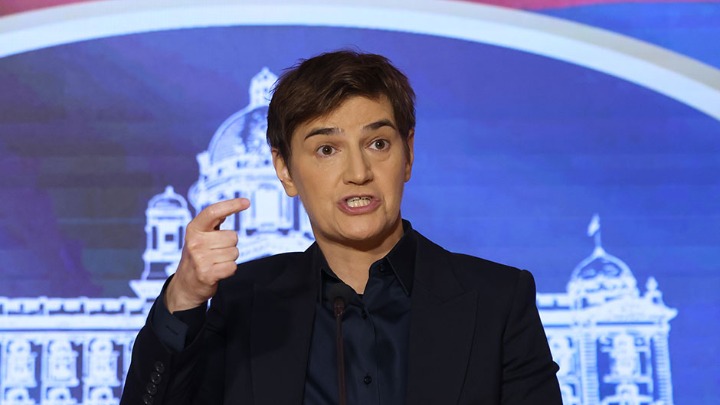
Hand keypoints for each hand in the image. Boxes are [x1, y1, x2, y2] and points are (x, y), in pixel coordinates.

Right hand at [165, 198, 249, 312]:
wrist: (185, 286)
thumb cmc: (197, 256)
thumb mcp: (200, 236)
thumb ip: (214, 222)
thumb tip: (233, 205)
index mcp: (194, 229)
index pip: (213, 212)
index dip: (231, 205)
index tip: (246, 202)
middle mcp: (195, 242)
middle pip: (232, 237)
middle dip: (230, 245)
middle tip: (216, 252)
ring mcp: (200, 258)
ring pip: (234, 252)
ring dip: (229, 258)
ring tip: (215, 262)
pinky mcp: (206, 274)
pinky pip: (233, 267)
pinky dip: (229, 270)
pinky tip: (218, 271)